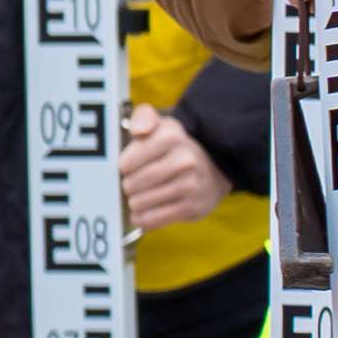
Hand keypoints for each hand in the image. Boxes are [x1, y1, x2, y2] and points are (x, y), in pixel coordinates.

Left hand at [115, 104, 224, 234]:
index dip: (123, 167)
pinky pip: (152, 220)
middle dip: (128, 186)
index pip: (127, 162)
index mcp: (171, 136)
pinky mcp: (192, 208)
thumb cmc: (174, 148)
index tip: (128, 167)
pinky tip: (143, 212)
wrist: (213, 168)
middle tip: (133, 183)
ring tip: (140, 196)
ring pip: (140, 203)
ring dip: (134, 202)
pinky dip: (143, 218)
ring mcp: (190, 185)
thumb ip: (143, 117)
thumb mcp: (161, 125)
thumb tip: (138, 130)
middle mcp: (184, 160)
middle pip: (132, 184)